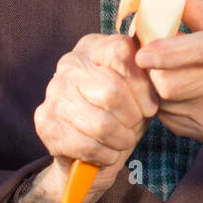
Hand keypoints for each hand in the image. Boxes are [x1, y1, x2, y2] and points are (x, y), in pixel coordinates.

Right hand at [28, 32, 158, 202]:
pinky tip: (109, 153)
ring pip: (101, 122)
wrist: (89, 151)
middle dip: (133, 117)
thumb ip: (148, 76)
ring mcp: (54, 92)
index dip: (142, 84)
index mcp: (95, 47)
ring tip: (125, 140)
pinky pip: (86, 145)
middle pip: (112, 90)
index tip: (150, 106)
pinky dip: (106, 155)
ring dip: (121, 139)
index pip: (121, 51)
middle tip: (136, 126)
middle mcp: (70, 64)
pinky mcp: (45, 122)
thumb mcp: (140, 91)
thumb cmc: (122, 113)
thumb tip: (157, 71)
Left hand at [134, 0, 202, 151]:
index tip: (143, 52)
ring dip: (154, 82)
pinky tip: (177, 89)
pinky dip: (163, 100)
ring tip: (163, 69)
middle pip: (173, 82)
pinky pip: (168, 115)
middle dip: (152, 67)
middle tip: (148, 53)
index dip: (170, 51)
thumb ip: (197, 6)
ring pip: (164, 100)